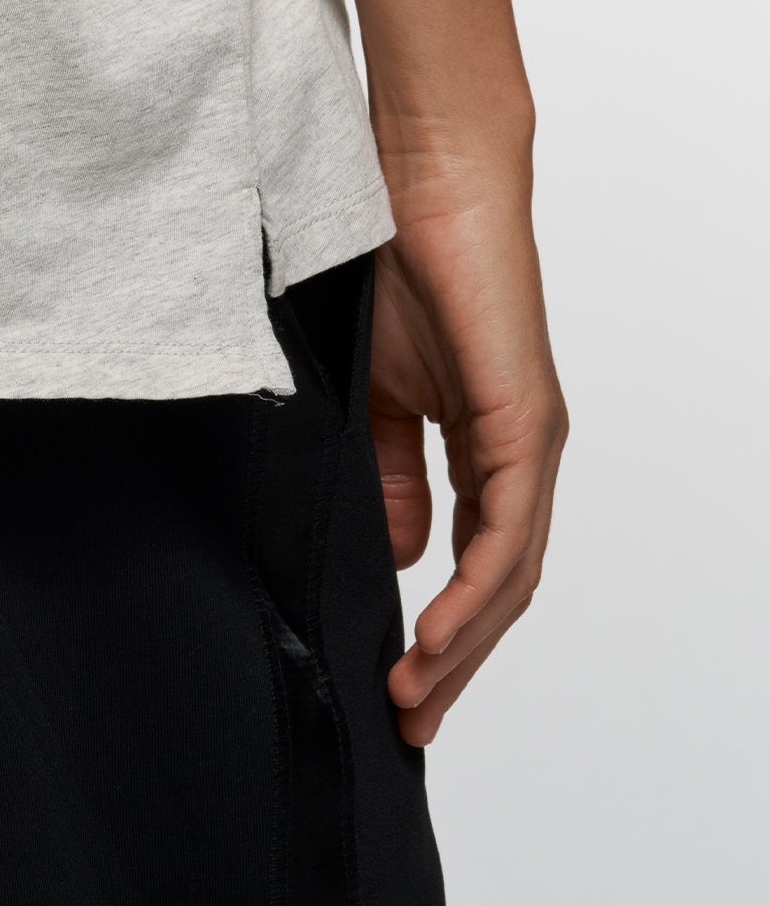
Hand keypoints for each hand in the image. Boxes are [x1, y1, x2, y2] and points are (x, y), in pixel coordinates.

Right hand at [368, 113, 566, 745]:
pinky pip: (509, 528)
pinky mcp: (525, 419)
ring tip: (415, 695)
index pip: (476, 564)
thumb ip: (388, 470)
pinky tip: (438, 630)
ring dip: (465, 645)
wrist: (415, 182)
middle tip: (409, 723)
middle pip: (503, 589)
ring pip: (513, 573)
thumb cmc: (391, 265)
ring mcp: (531, 439)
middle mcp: (521, 453)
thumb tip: (399, 552)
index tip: (395, 685)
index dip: (442, 633)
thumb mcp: (373, 393)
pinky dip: (475, 589)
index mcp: (484, 445)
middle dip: (456, 664)